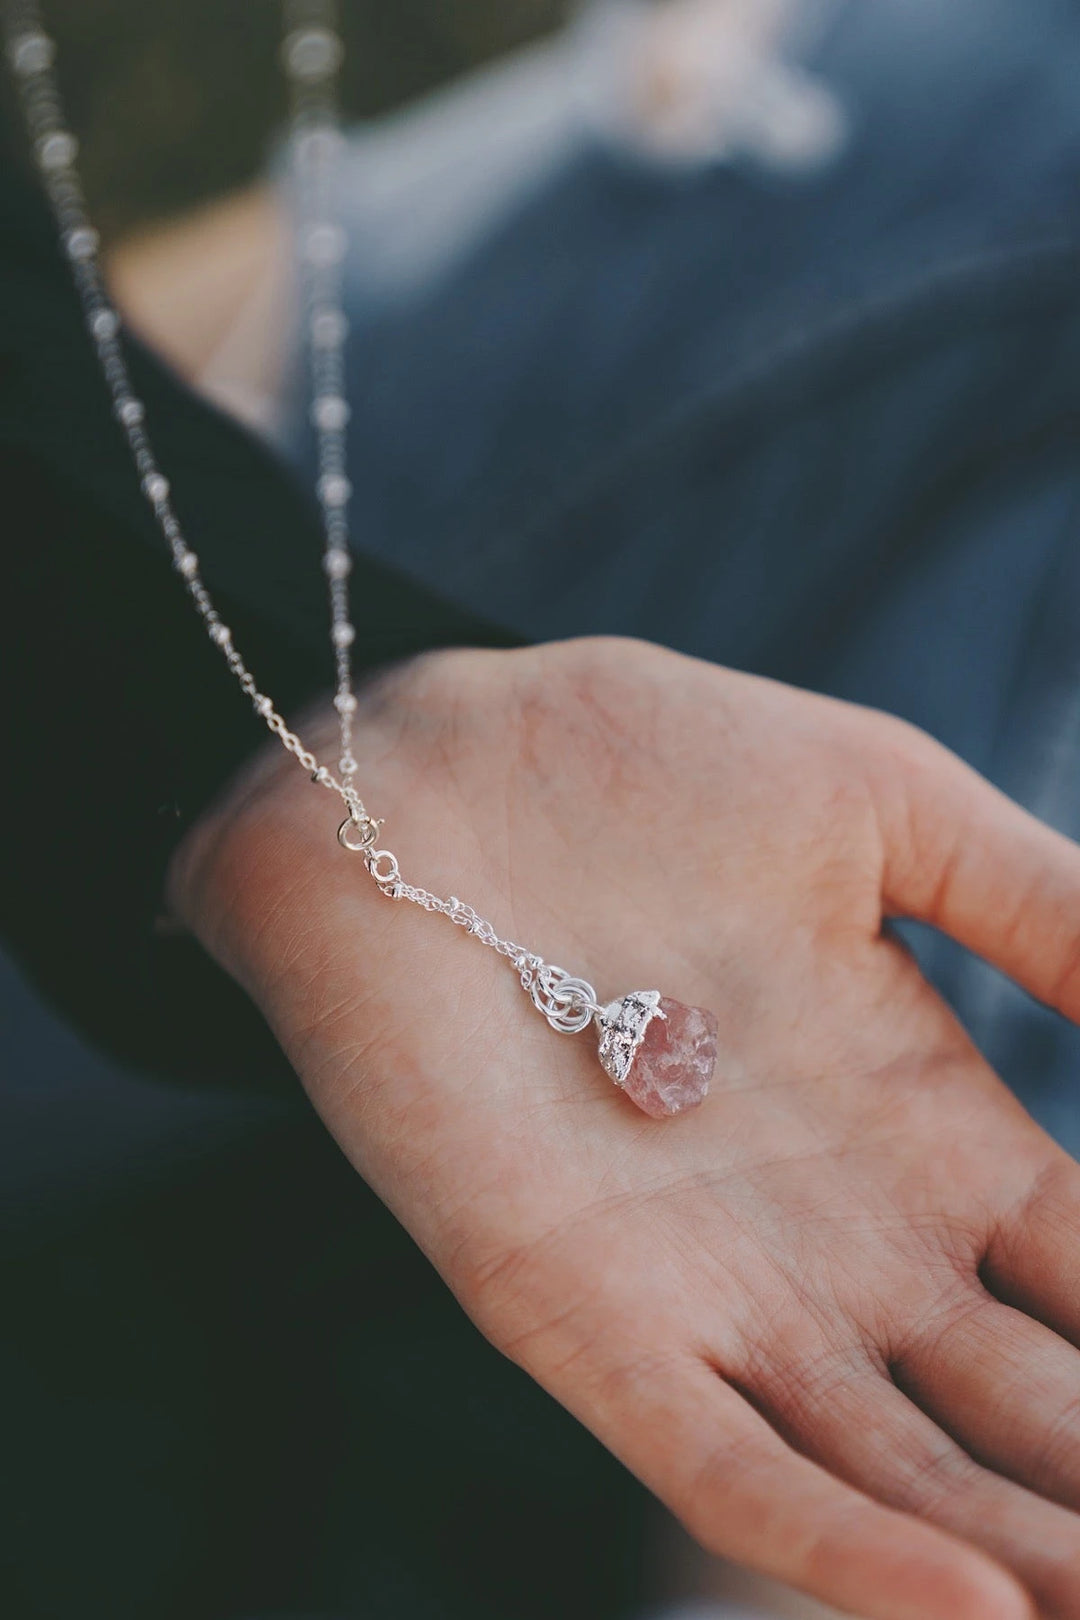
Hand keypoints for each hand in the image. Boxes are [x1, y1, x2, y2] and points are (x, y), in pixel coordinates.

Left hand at [171, 638, 1079, 1619]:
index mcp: (926, 1127)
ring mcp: (716, 1288)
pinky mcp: (581, 1316)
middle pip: (1026, 1413)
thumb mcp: (887, 815)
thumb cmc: (645, 764)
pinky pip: (719, 1460)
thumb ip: (1053, 908)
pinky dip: (838, 1545)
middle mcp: (841, 1236)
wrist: (422, 775)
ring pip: (900, 1475)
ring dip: (1023, 1553)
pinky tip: (974, 1613)